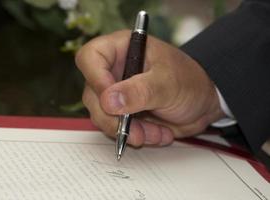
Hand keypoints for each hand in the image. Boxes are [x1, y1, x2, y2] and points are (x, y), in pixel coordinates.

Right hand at [76, 30, 224, 146]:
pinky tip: (158, 134)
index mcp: (121, 49)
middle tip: (136, 131)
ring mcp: (117, 93)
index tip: (111, 101)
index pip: (90, 57)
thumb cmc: (189, 81)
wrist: (202, 102)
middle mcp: (114, 70)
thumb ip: (140, 91)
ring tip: (155, 133)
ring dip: (127, 131)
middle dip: (114, 118)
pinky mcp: (122, 112)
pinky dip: (136, 136)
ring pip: (102, 116)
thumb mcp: (168, 83)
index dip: (95, 79)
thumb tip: (108, 101)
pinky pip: (116, 129)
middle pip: (93, 94)